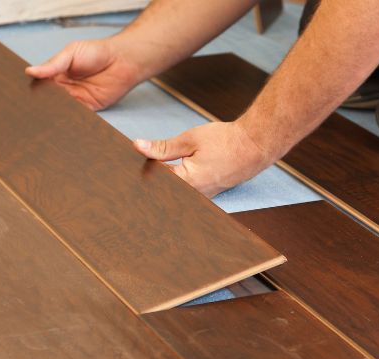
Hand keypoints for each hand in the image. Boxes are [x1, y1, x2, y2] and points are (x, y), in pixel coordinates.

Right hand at [25, 39, 141, 109]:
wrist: (122, 60)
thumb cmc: (97, 52)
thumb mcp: (70, 53)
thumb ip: (52, 64)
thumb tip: (30, 71)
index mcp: (57, 74)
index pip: (40, 85)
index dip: (32, 90)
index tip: (23, 96)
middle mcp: (64, 88)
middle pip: (48, 100)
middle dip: (41, 105)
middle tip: (31, 110)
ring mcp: (76, 99)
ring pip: (60, 110)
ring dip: (54, 113)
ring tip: (43, 117)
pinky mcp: (88, 108)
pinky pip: (76, 116)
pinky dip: (69, 119)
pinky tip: (61, 120)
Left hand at [133, 122, 275, 197]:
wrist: (255, 146)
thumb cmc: (226, 141)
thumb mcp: (190, 139)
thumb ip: (162, 147)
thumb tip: (137, 146)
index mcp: (186, 183)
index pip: (152, 182)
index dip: (138, 174)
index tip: (123, 169)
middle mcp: (193, 196)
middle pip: (161, 194)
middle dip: (147, 184)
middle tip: (128, 180)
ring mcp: (201, 198)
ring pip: (173, 196)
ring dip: (161, 186)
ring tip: (145, 175)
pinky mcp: (207, 195)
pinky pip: (185, 194)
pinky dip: (174, 186)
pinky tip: (165, 176)